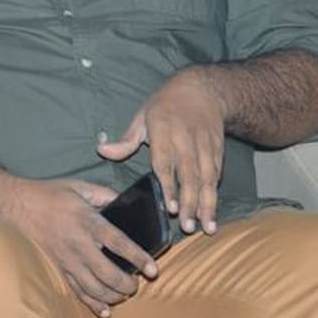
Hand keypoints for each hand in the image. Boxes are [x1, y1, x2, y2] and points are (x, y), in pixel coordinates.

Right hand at [0, 177, 155, 317]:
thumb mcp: (79, 186)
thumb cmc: (48, 194)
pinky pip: (77, 291)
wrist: (15, 205)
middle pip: (108, 273)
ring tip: (123, 293)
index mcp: (87, 220)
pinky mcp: (57, 268)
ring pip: (94, 288)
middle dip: (127, 284)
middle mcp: (78, 243)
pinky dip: (93, 304)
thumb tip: (126, 202)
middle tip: (137, 283)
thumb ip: (105, 194)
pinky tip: (105, 309)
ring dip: (113, 296)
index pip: (119, 243)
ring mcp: (66, 259)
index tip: (153, 269)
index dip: (138, 257)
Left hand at [97, 67, 225, 234]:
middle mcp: (186, 142)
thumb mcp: (142, 116)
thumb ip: (125, 140)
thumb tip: (101, 150)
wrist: (203, 90)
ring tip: (206, 227)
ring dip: (207, 204)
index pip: (166, 164)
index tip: (171, 208)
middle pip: (189, 177)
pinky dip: (215, 195)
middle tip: (188, 228)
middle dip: (191, 203)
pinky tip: (212, 213)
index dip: (169, 187)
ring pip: (207, 180)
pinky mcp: (217, 152)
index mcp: (164, 133)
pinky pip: (216, 176)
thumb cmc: (166, 105)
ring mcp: (204, 148)